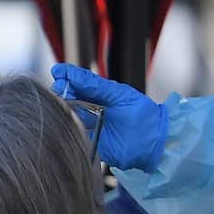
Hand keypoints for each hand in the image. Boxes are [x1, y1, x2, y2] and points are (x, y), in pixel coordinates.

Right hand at [50, 63, 167, 170]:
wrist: (155, 141)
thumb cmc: (143, 114)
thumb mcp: (120, 95)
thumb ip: (97, 86)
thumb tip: (74, 74)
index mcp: (104, 95)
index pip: (82, 83)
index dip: (69, 77)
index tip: (58, 71)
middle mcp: (96, 109)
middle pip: (73, 98)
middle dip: (64, 90)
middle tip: (58, 86)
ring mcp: (93, 125)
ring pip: (72, 114)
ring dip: (65, 107)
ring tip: (61, 98)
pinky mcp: (92, 142)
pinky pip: (76, 133)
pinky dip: (69, 125)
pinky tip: (66, 117)